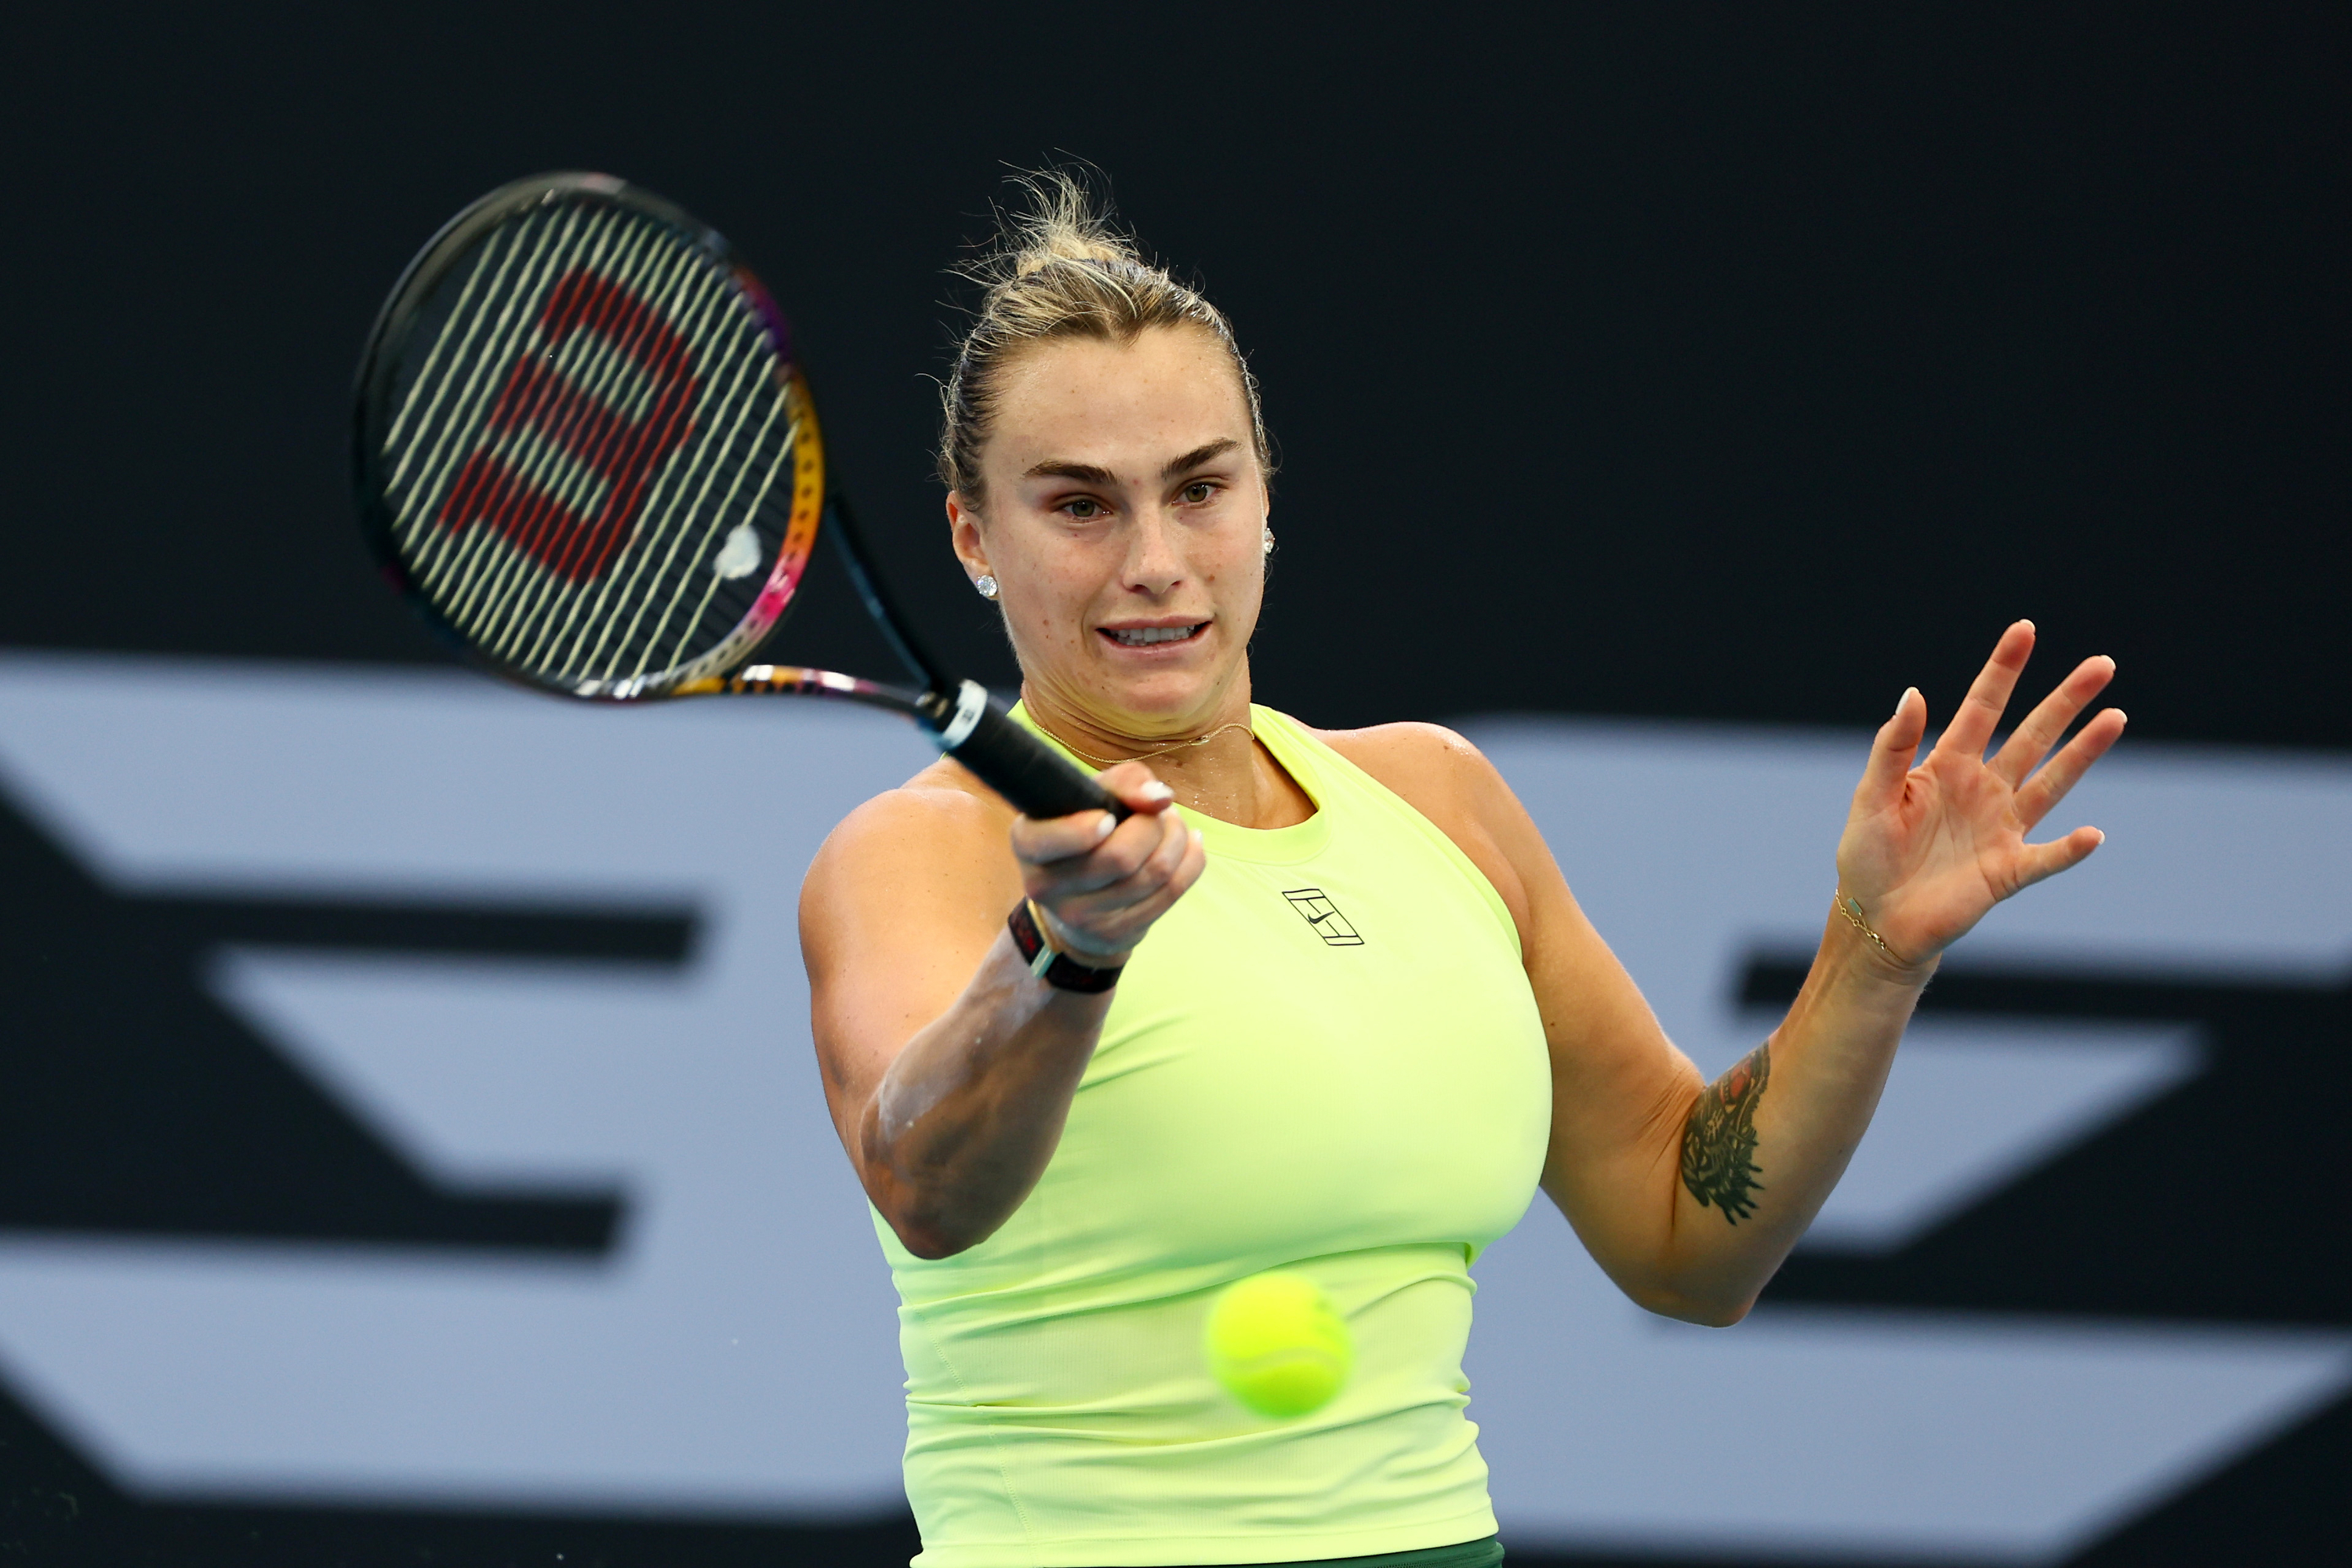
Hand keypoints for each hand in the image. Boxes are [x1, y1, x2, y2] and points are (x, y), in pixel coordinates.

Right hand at [1009, 763, 1207, 962]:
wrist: (1078, 903)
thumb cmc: (1087, 832)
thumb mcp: (1092, 795)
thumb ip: (1125, 782)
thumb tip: (1160, 799)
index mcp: (1028, 843)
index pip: (1055, 839)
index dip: (1085, 828)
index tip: (1108, 818)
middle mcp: (1044, 886)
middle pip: (1120, 856)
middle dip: (1153, 825)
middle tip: (1157, 814)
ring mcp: (1079, 918)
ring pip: (1153, 873)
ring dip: (1177, 840)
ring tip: (1173, 826)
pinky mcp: (1114, 935)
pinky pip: (1171, 893)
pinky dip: (1191, 862)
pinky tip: (1190, 846)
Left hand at [1836, 621, 2125, 969]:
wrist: (1876, 919)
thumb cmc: (1868, 855)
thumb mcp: (1871, 796)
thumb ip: (1893, 748)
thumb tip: (1914, 693)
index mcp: (1947, 766)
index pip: (1982, 707)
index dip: (2003, 670)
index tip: (2025, 629)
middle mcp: (1983, 789)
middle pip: (2032, 736)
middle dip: (2065, 700)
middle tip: (2103, 664)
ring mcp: (2001, 829)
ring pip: (2052, 782)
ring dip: (2083, 752)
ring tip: (2116, 716)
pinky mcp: (2008, 871)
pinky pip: (2046, 857)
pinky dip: (2068, 850)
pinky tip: (2091, 835)